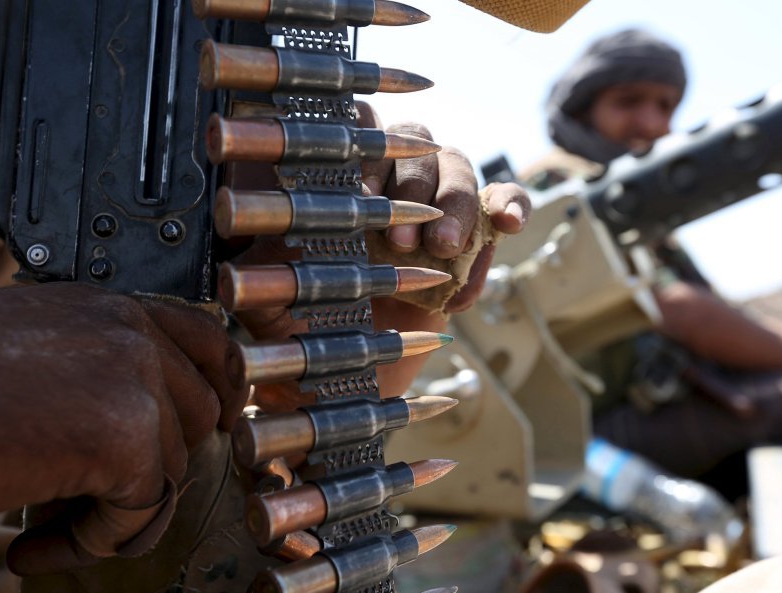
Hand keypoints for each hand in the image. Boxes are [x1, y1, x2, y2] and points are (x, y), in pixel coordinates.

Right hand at [0, 283, 247, 573]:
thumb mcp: (24, 350)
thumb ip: (90, 366)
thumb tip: (140, 416)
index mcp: (102, 307)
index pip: (204, 338)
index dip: (221, 387)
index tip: (221, 420)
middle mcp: (126, 331)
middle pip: (199, 413)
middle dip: (153, 465)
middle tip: (92, 496)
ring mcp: (132, 378)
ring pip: (170, 469)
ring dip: (115, 511)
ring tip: (47, 520)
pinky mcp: (123, 436)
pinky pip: (140, 513)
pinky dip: (92, 543)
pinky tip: (34, 542)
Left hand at [239, 109, 529, 410]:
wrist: (342, 365)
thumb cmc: (294, 319)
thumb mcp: (270, 285)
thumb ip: (269, 251)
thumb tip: (274, 217)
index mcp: (337, 168)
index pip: (358, 122)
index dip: (365, 148)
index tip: (362, 191)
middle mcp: (388, 171)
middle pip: (416, 141)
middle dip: (414, 188)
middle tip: (401, 243)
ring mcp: (433, 198)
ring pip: (457, 167)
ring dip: (455, 204)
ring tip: (445, 249)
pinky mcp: (472, 230)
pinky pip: (501, 200)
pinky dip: (513, 205)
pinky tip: (510, 223)